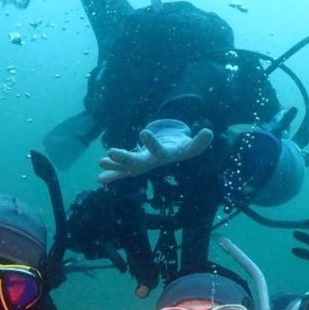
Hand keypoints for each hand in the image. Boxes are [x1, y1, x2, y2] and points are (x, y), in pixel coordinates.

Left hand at [97, 121, 212, 183]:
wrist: (175, 154)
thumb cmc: (181, 147)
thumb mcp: (190, 147)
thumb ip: (199, 143)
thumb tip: (208, 133)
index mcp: (164, 156)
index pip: (158, 151)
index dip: (151, 143)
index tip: (143, 132)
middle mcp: (151, 163)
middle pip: (137, 163)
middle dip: (124, 158)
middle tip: (111, 152)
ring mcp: (142, 165)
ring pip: (126, 167)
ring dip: (113, 165)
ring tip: (100, 161)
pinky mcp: (135, 165)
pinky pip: (122, 172)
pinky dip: (112, 174)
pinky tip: (100, 178)